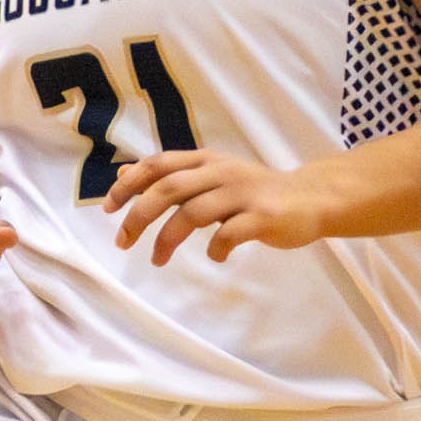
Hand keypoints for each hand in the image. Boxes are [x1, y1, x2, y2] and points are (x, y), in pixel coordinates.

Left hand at [106, 146, 333, 265]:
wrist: (312, 198)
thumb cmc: (253, 191)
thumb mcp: (209, 176)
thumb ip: (169, 176)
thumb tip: (123, 173)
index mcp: (205, 161)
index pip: (158, 165)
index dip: (128, 184)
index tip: (108, 208)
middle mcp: (221, 172)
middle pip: (168, 188)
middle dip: (138, 215)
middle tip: (122, 242)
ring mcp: (243, 193)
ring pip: (193, 213)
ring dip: (167, 239)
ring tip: (157, 259)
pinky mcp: (263, 216)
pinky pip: (228, 235)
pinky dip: (215, 249)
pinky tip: (215, 257)